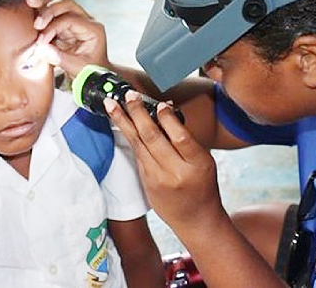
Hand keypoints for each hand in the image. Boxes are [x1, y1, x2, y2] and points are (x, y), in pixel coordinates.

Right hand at [26, 0, 110, 78]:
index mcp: (93, 29)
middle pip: (67, 5)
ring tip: (30, 2)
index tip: (42, 41)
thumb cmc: (90, 71)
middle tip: (37, 24)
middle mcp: (87, 21)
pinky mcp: (67, 25)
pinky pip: (56, 12)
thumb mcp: (76, 67)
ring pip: (60, 5)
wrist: (94, 75)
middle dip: (49, 11)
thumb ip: (59, 58)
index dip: (53, 28)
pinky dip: (46, 6)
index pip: (70, 20)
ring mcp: (77, 21)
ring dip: (45, 6)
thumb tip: (41, 49)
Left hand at [104, 91, 225, 233]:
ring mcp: (158, 179)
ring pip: (138, 145)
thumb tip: (165, 109)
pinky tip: (120, 123)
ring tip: (112, 104)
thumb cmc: (203, 186)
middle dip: (137, 114)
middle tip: (128, 96)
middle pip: (153, 138)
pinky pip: (136, 155)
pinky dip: (129, 136)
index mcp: (197, 165)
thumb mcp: (204, 161)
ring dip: (123, 122)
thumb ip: (185, 139)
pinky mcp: (146, 182)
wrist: (196, 220)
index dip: (167, 119)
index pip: (180, 137)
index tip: (159, 103)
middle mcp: (175, 172)